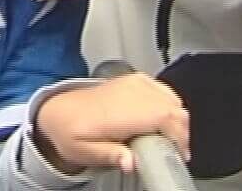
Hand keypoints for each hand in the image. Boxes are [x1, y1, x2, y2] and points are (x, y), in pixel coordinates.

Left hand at [34, 73, 188, 175]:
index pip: (166, 118)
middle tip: (174, 152)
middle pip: (174, 109)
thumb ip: (111, 156)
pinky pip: (164, 90)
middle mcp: (131, 92)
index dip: (179, 138)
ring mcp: (134, 83)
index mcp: (121, 110)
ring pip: (173, 99)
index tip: (179, 155)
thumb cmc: (71, 131)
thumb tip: (130, 162)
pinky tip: (161, 121)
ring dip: (176, 120)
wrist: (60, 110)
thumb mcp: (86, 152)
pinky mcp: (135, 79)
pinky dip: (170, 106)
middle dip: (181, 132)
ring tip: (168, 140)